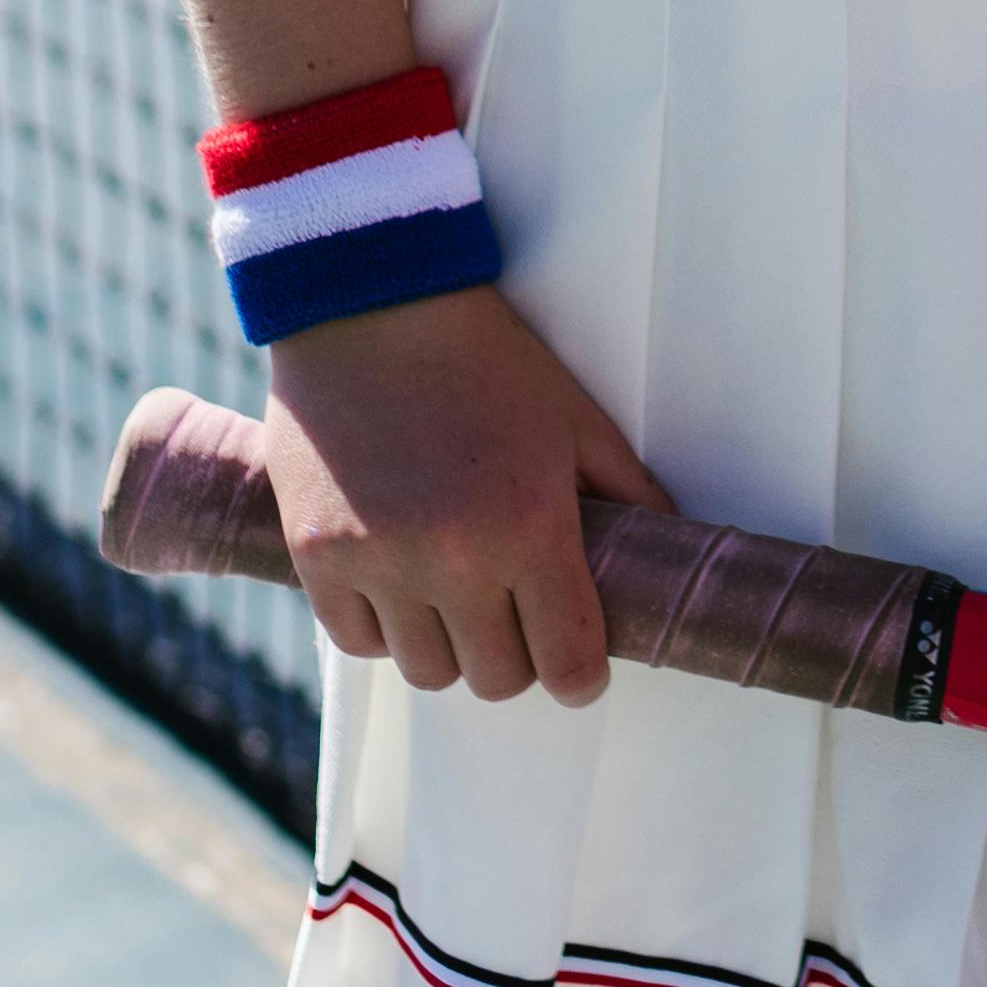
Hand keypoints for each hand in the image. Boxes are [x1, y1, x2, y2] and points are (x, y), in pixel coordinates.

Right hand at [263, 283, 674, 703]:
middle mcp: (452, 561)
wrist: (371, 305)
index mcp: (530, 529)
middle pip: (497, 681)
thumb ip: (632, 496)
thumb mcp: (578, 421)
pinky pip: (356, 641)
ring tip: (455, 595)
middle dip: (518, 657)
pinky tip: (399, 584)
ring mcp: (378, 564)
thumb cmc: (486, 360)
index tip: (578, 662)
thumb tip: (670, 554)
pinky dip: (383, 627)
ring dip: (449, 645)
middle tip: (518, 616)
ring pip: (426, 671)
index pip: (568, 664)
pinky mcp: (316, 557)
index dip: (582, 674)